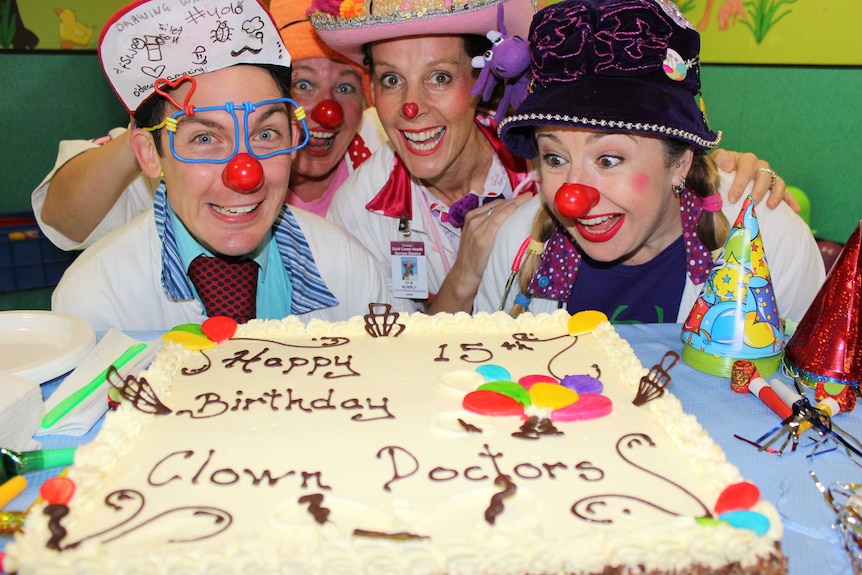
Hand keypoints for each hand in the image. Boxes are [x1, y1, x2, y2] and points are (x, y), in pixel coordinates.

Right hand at [429, 193, 532, 313]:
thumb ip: (488, 226)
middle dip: (515, 199)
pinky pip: (497, 219)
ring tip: (528, 198)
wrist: (464, 274)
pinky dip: (508, 211)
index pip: (494, 204)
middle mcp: (473, 219)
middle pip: (497, 205)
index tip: (523, 196)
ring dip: (515, 202)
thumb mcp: (478, 237)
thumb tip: (509, 220)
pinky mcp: (482, 238)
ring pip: (498, 210)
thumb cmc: (475, 257)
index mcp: (471, 217)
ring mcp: (476, 227)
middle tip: (529, 195)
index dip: (510, 199)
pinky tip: (517, 206)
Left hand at [712, 149, 798, 211]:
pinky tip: (796, 210)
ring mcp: (768, 175)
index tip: (733, 198)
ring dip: (775, 194)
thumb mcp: (715, 163)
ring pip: (777, 182)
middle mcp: (759, 165)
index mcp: (744, 159)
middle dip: (757, 190)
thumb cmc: (719, 170)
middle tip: (751, 203)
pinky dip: (791, 200)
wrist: (723, 172)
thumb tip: (727, 165)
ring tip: (770, 206)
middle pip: (763, 175)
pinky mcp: (775, 185)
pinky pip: (786, 192)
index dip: (740, 182)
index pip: (746, 168)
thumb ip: (719, 160)